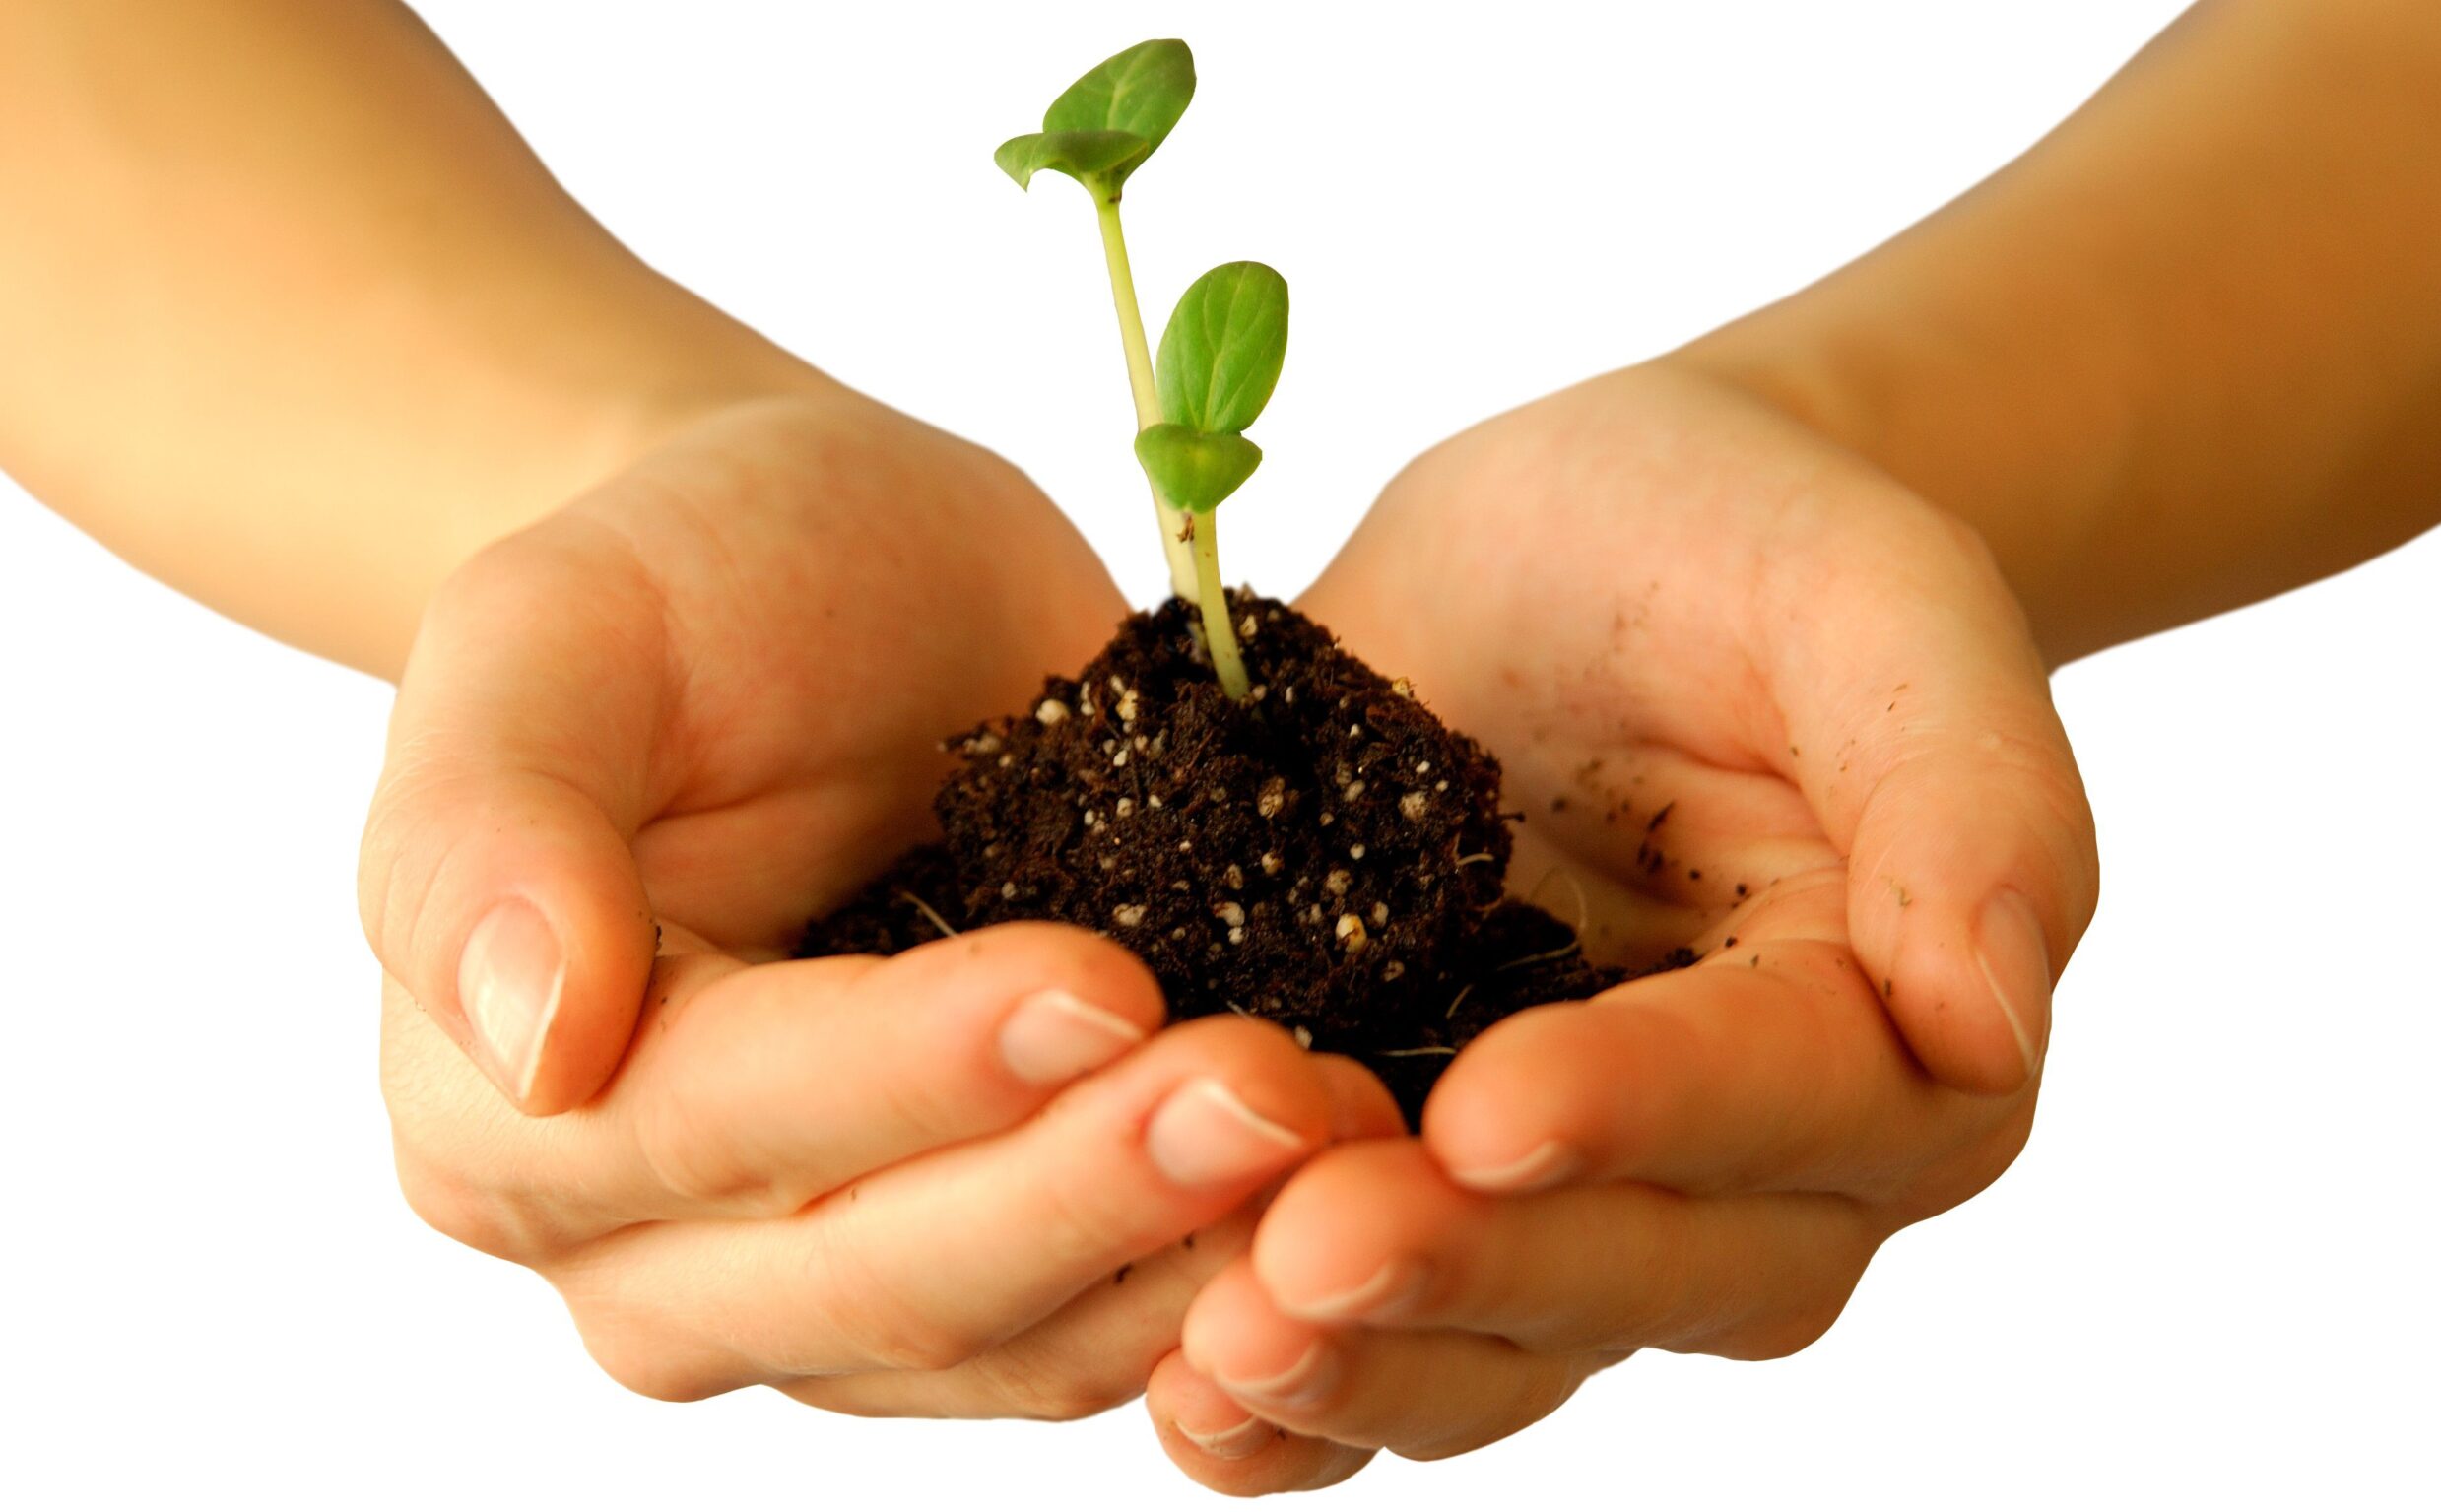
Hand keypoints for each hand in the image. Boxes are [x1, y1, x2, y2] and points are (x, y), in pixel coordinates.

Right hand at [362, 392, 1400, 1415]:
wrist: (828, 590)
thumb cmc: (691, 583)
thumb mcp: (554, 631)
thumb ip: (487, 820)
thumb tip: (528, 1041)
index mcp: (503, 1111)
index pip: (726, 1123)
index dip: (916, 1073)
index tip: (1103, 981)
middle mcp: (644, 1248)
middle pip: (878, 1276)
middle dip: (1089, 1187)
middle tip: (1279, 1086)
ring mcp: (813, 1290)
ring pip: (1002, 1342)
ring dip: (1182, 1256)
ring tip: (1346, 1133)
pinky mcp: (974, 1273)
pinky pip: (1090, 1331)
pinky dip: (1216, 1281)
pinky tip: (1344, 1205)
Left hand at [1140, 363, 2098, 1489]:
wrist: (1593, 541)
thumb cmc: (1743, 543)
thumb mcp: (1873, 598)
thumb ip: (1964, 790)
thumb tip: (1992, 1019)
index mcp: (1890, 1026)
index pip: (1788, 1103)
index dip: (1644, 1117)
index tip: (1490, 1111)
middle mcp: (1752, 1160)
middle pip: (1638, 1269)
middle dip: (1472, 1271)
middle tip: (1305, 1261)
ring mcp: (1580, 1187)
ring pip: (1504, 1344)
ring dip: (1366, 1370)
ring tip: (1220, 1352)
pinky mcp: (1430, 1174)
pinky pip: (1384, 1323)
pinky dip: (1293, 1393)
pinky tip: (1181, 1396)